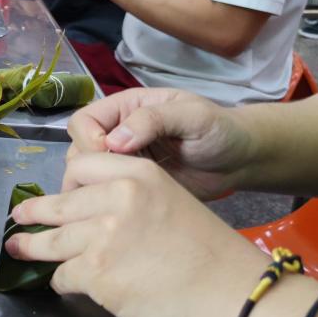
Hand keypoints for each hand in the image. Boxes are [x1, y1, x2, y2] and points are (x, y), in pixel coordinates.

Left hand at [5, 153, 266, 316]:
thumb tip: (94, 214)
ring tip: (17, 249)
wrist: (237, 301)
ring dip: (31, 248)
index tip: (59, 195)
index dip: (66, 183)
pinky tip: (64, 284)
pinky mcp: (96, 273)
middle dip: (33, 214)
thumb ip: (132, 200)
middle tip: (19, 217)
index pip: (82, 166)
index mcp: (137, 173)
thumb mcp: (173, 204)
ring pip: (51, 241)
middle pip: (58, 204)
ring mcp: (102, 235)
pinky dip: (61, 282)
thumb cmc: (212, 259)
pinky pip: (63, 275)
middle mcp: (115, 197)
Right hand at [64, 87, 255, 198]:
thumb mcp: (191, 116)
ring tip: (123, 195)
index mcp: (125, 109)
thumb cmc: (219, 129)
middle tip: (117, 181)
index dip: (88, 139)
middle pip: (77, 149)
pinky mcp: (130, 187)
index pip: (83, 120)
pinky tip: (128, 207)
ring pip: (85, 175)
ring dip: (97, 186)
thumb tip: (114, 141)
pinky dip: (107, 201)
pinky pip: (105, 195)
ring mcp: (122, 162)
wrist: (240, 161)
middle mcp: (116, 134)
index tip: (110, 155)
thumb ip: (153, 120)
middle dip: (90, 167)